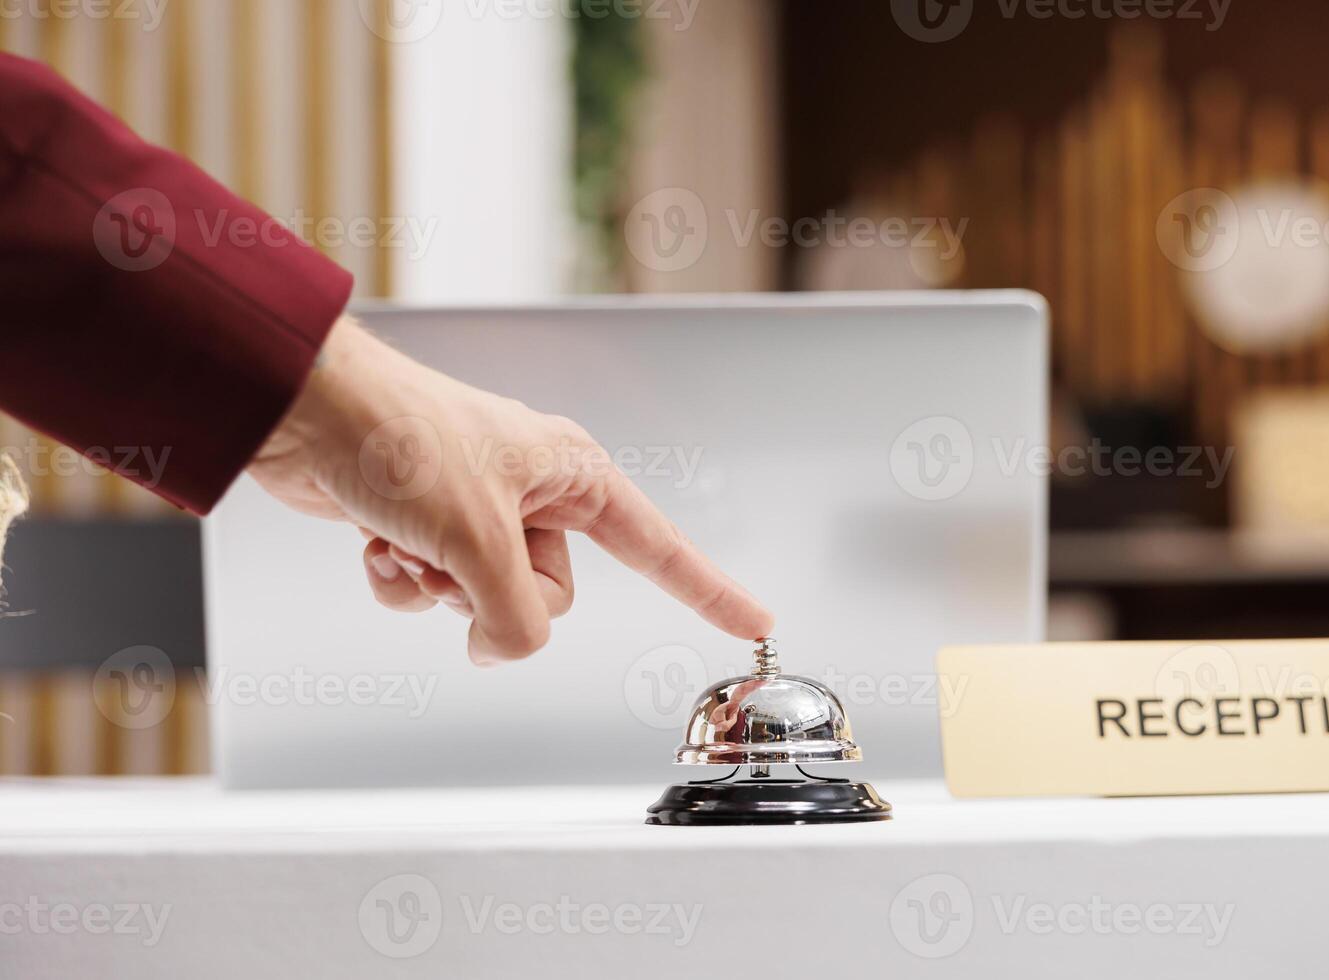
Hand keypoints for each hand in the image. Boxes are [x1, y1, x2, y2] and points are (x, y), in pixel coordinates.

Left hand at [249, 316, 773, 664]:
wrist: (301, 408)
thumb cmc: (399, 435)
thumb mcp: (479, 539)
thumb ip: (515, 616)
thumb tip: (502, 649)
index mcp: (572, 474)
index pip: (658, 547)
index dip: (709, 590)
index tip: (755, 624)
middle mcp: (533, 492)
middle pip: (549, 594)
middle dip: (493, 595)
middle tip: (455, 563)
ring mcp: (478, 511)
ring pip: (486, 599)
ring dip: (438, 589)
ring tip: (408, 542)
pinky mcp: (426, 526)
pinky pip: (433, 592)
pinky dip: (401, 582)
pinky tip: (375, 544)